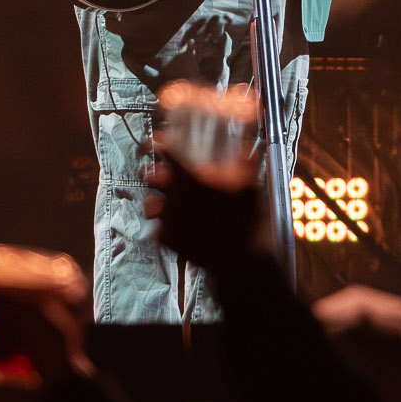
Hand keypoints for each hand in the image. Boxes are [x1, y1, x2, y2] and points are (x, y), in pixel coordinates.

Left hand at [146, 153, 263, 274]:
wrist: (240, 260)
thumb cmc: (246, 223)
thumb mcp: (250, 187)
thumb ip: (246, 164)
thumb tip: (246, 148)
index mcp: (193, 180)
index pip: (168, 154)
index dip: (159, 144)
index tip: (155, 141)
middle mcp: (176, 197)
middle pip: (150, 176)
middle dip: (153, 173)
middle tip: (159, 174)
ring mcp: (170, 219)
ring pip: (149, 204)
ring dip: (155, 202)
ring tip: (163, 204)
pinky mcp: (168, 240)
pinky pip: (157, 230)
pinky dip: (163, 228)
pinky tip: (174, 228)